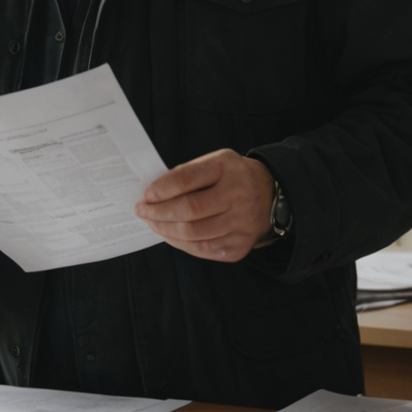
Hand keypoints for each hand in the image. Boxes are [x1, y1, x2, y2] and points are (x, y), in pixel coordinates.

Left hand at [134, 149, 273, 261]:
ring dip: (165, 230)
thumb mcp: (215, 162)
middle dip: (157, 213)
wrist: (271, 195)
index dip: (160, 190)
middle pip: (188, 211)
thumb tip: (154, 194)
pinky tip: (169, 235)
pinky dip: (180, 244)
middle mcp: (238, 196)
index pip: (185, 179)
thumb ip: (188, 174)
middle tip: (141, 211)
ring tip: (152, 223)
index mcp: (227, 168)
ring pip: (193, 234)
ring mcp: (241, 224)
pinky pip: (202, 250)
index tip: (145, 195)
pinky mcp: (240, 245)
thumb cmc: (232, 176)